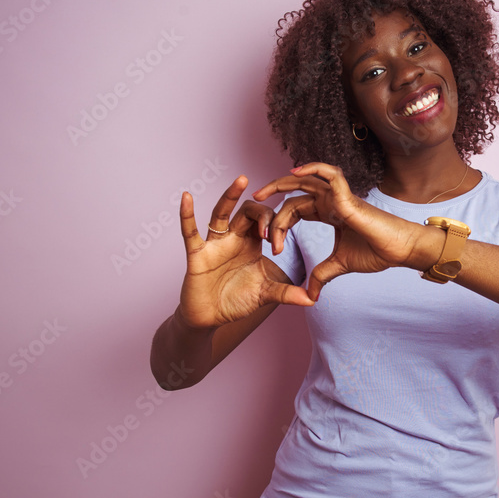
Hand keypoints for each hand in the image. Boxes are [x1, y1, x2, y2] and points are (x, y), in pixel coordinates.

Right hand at [178, 175, 312, 327]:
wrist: (210, 318)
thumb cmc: (235, 301)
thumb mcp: (264, 295)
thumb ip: (286, 294)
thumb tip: (311, 300)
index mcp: (251, 243)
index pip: (266, 221)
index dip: (275, 227)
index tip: (277, 247)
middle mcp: (233, 238)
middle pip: (247, 211)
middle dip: (262, 215)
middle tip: (269, 232)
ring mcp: (214, 244)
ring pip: (221, 213)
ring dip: (231, 196)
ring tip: (242, 179)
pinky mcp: (197, 253)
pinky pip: (190, 231)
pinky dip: (187, 215)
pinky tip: (187, 197)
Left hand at [252, 163, 432, 299]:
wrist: (400, 251)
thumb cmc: (377, 252)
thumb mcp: (340, 265)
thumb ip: (322, 274)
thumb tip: (311, 295)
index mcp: (329, 213)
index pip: (296, 209)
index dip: (279, 223)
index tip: (270, 243)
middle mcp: (332, 201)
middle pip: (295, 193)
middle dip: (272, 196)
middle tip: (253, 203)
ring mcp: (340, 196)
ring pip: (306, 181)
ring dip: (282, 183)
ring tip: (262, 192)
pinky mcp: (348, 196)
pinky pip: (329, 174)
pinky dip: (313, 168)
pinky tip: (294, 173)